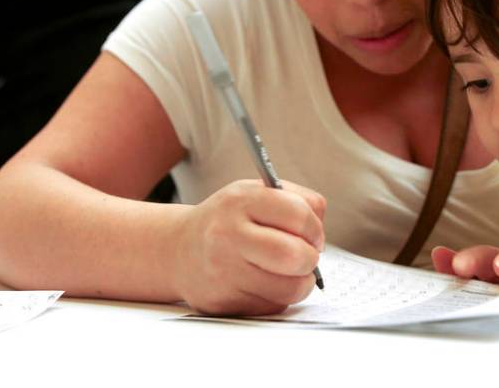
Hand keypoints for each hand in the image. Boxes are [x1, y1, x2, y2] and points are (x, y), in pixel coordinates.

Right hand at [171, 179, 325, 315]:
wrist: (178, 249)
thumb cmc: (229, 220)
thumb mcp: (256, 193)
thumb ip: (297, 201)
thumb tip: (319, 234)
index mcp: (241, 200)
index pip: (298, 214)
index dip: (315, 228)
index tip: (314, 235)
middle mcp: (227, 234)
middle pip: (293, 255)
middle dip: (311, 259)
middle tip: (307, 257)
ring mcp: (223, 271)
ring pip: (289, 288)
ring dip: (300, 283)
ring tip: (290, 272)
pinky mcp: (222, 301)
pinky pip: (272, 306)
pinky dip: (278, 297)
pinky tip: (265, 283)